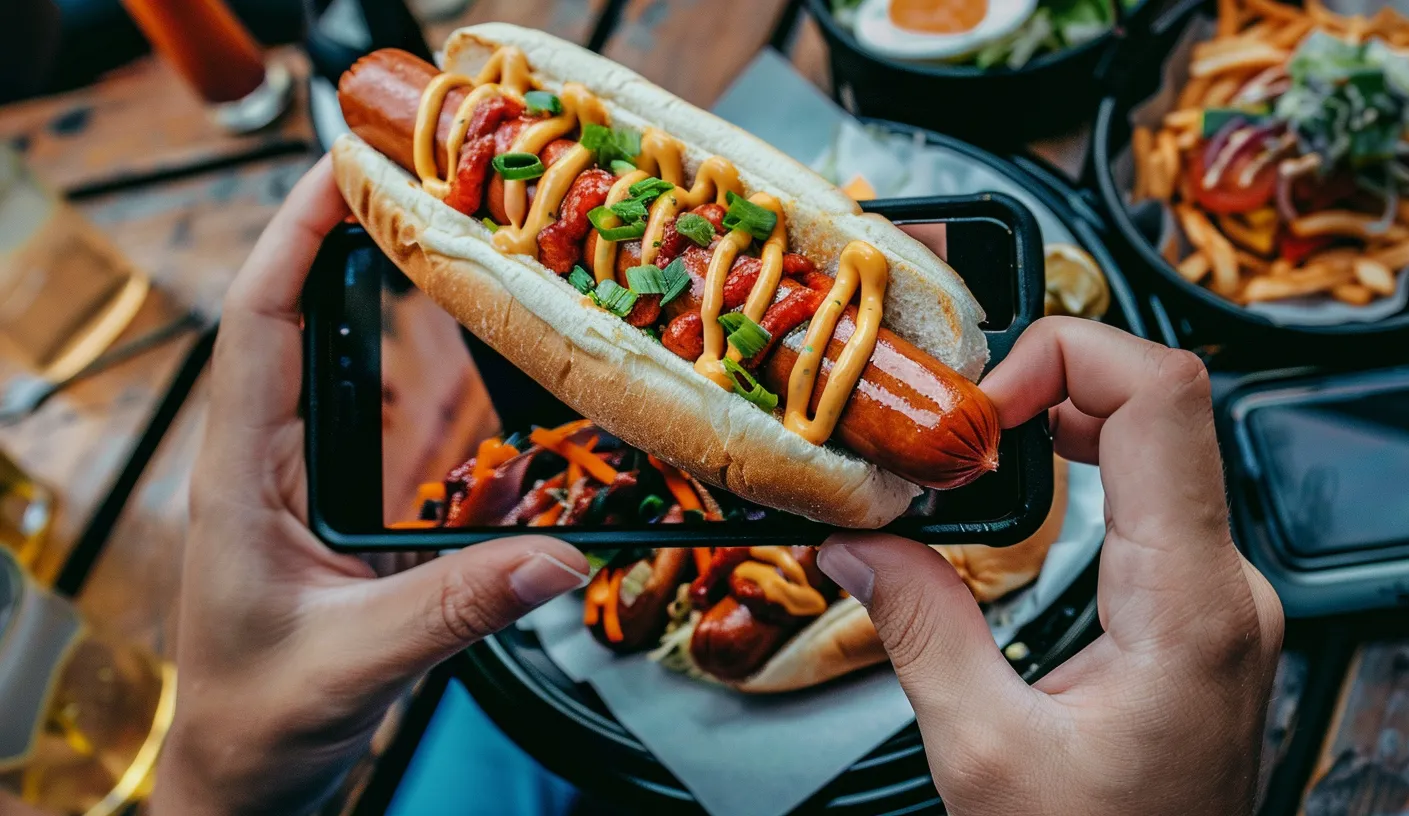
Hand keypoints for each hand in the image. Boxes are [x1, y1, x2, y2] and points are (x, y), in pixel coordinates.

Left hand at [151, 158, 590, 815]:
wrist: (243, 773)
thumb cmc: (261, 721)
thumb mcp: (355, 665)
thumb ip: (455, 608)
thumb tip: (562, 557)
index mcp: (240, 477)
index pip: (257, 323)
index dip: (295, 236)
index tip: (347, 167)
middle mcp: (261, 459)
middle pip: (289, 310)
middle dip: (340, 230)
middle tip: (415, 176)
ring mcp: (294, 474)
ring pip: (325, 350)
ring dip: (369, 282)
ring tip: (436, 229)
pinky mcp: (329, 497)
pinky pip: (365, 405)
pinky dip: (408, 358)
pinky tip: (450, 338)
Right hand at [817, 318, 1283, 814]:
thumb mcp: (985, 754)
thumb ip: (921, 631)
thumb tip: (860, 544)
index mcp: (1189, 606)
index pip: (1163, 397)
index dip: (1065, 355)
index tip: (978, 401)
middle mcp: (1222, 586)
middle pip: (1153, 405)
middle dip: (1043, 381)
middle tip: (951, 419)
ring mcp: (1217, 594)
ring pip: (1153, 441)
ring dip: (1056, 419)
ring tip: (969, 443)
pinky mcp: (1195, 607)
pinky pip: (1148, 493)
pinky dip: (1075, 464)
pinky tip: (1015, 480)